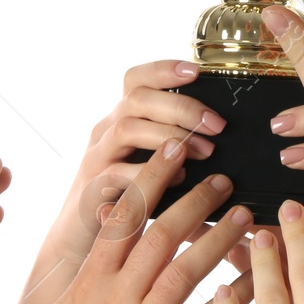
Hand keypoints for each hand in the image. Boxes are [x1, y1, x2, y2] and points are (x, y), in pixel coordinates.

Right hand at [0, 61, 228, 303]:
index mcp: (91, 283)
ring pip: (185, 272)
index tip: (175, 150)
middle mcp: (114, 301)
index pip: (123, 218)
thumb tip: (112, 223)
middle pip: (159, 236)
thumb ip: (96, 270)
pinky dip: (234, 300)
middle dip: (195, 201)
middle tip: (225, 179)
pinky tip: (259, 280)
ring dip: (220, 240)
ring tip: (248, 217)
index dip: (151, 179)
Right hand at [45, 59, 223, 263]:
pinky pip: (118, 173)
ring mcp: (97, 157)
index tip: (196, 71)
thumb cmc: (127, 193)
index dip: (164, 69)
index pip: (136, 79)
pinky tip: (179, 179)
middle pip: (137, 99)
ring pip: (127, 129)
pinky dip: (150, 173)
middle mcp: (106, 131)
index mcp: (122, 118)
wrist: (81, 234)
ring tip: (205, 151)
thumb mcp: (147, 161)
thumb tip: (222, 135)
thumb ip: (174, 144)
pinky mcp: (91, 188)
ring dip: (170, 136)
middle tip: (217, 124)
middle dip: (181, 107)